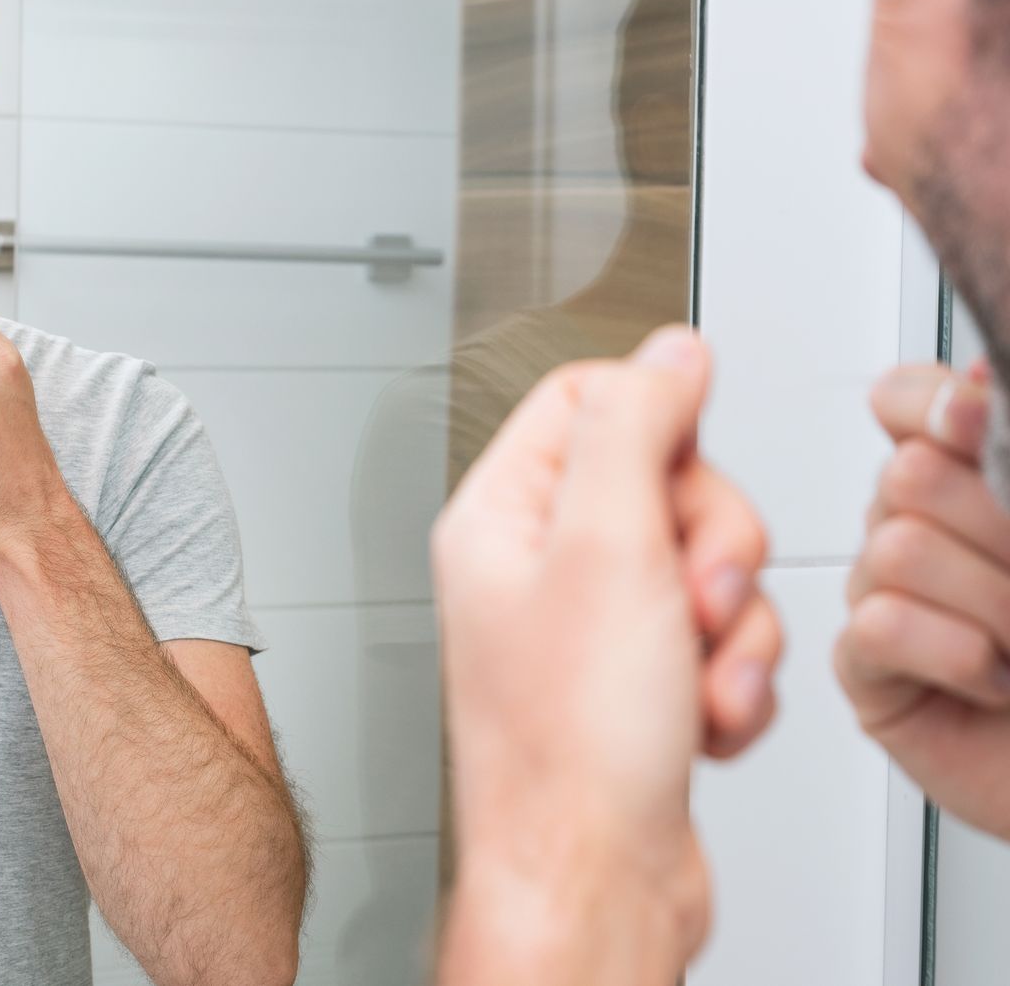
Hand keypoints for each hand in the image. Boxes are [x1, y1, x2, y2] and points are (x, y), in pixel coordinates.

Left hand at [434, 326, 779, 977]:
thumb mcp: (606, 546)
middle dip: (710, 546)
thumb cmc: (570, 743)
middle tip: (688, 599)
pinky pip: (717, 643)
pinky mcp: (638, 686)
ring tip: (689, 681)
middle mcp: (536, 566)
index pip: (586, 400)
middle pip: (665, 481)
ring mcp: (589, 628)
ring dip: (728, 629)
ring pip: (703, 567)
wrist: (593, 879)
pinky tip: (699, 725)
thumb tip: (665, 351)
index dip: (659, 426)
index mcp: (501, 515)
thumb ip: (635, 427)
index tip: (686, 473)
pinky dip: (728, 684)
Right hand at [836, 362, 1009, 837]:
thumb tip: (979, 373)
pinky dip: (955, 653)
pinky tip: (993, 679)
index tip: (975, 415)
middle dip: (989, 527)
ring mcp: (888, 597)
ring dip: (987, 603)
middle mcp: (921, 531)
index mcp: (970, 483)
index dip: (930, 402)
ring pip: (894, 549)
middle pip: (904, 474)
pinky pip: (878, 625)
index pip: (905, 402)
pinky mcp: (869, 670)